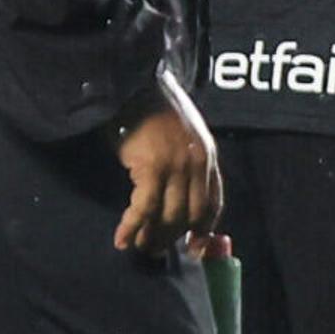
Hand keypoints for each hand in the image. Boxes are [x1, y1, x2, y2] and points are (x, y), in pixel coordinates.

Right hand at [114, 80, 223, 253]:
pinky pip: (144, 208)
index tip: (194, 247)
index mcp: (207, 155)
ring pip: (169, 215)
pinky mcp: (151, 167)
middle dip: (175, 237)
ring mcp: (176, 166)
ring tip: (139, 247)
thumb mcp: (181, 132)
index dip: (204, 229)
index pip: (213, 202)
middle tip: (157, 250)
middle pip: (192, 214)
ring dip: (152, 236)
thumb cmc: (150, 106)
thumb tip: (175, 195)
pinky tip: (121, 239)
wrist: (131, 83)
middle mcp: (197, 163)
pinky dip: (132, 226)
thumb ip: (185, 160)